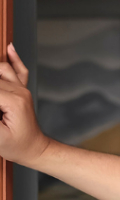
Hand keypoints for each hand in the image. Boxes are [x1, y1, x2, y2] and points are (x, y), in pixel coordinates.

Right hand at [0, 43, 50, 166]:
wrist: (36, 150)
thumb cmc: (18, 147)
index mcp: (13, 102)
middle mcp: (19, 91)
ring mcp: (21, 89)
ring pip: (1, 69)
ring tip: (0, 103)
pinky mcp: (22, 90)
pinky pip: (17, 70)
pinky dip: (12, 59)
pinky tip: (9, 49)